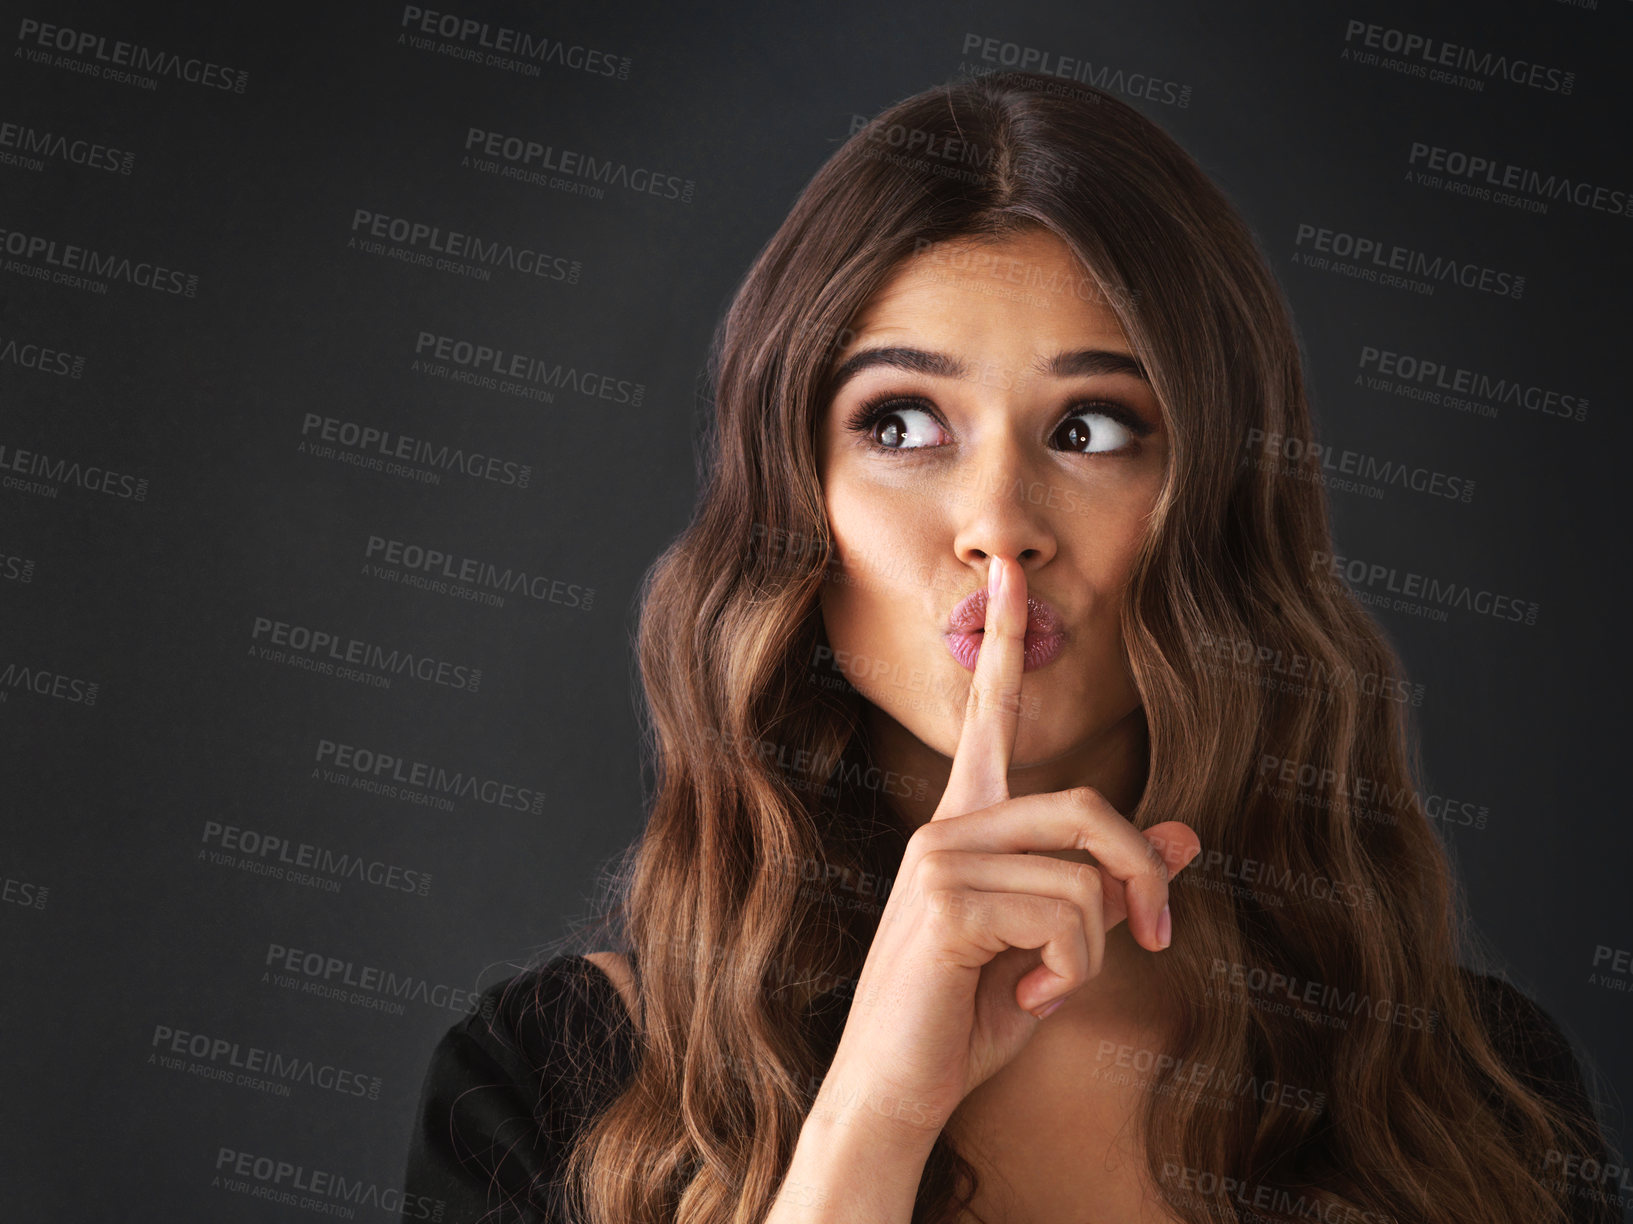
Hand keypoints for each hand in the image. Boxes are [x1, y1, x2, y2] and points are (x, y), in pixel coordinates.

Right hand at [813, 555, 1200, 1141]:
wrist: (896, 1091)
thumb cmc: (967, 1018)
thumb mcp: (1055, 949)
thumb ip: (1109, 886)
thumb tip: (1191, 836)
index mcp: (967, 824)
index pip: (990, 716)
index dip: (1006, 642)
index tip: (1011, 572)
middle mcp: (949, 825)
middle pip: (1090, 807)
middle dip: (1144, 876)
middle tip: (1155, 935)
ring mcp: (941, 856)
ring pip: (1085, 877)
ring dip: (1095, 953)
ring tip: (1048, 989)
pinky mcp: (949, 899)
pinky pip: (1066, 917)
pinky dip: (1071, 975)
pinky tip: (1026, 1001)